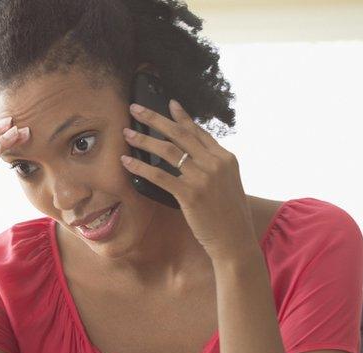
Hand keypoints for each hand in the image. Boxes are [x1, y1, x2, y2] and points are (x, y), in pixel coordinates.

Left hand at [120, 100, 255, 263]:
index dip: (182, 117)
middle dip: (155, 119)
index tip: (169, 104)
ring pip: (168, 151)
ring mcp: (203, 177)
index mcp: (225, 158)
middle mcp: (215, 163)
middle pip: (180, 134)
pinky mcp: (190, 194)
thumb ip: (214, 167)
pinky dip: (141, 167)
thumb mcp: (228, 184)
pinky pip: (160, 176)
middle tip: (136, 108)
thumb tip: (195, 158)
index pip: (199, 131)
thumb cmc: (229, 216)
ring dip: (144, 140)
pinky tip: (128, 162)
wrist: (235, 239)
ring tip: (127, 133)